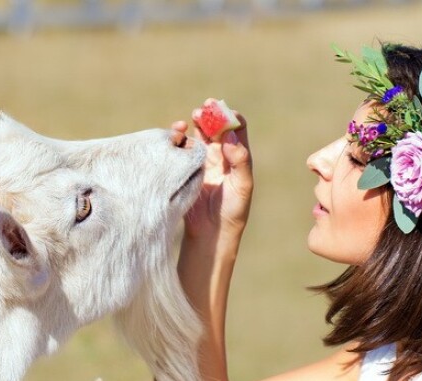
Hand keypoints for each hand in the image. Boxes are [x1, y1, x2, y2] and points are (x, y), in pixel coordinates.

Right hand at [171, 99, 252, 245]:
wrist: (210, 231)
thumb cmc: (233, 210)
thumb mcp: (243, 186)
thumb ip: (240, 160)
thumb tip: (230, 135)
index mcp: (237, 156)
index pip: (237, 128)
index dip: (230, 116)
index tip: (222, 111)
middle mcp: (221, 154)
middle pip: (216, 126)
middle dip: (210, 114)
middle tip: (203, 108)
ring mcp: (203, 160)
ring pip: (199, 134)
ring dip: (195, 123)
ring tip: (190, 119)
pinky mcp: (186, 168)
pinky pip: (183, 148)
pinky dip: (180, 138)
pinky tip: (178, 135)